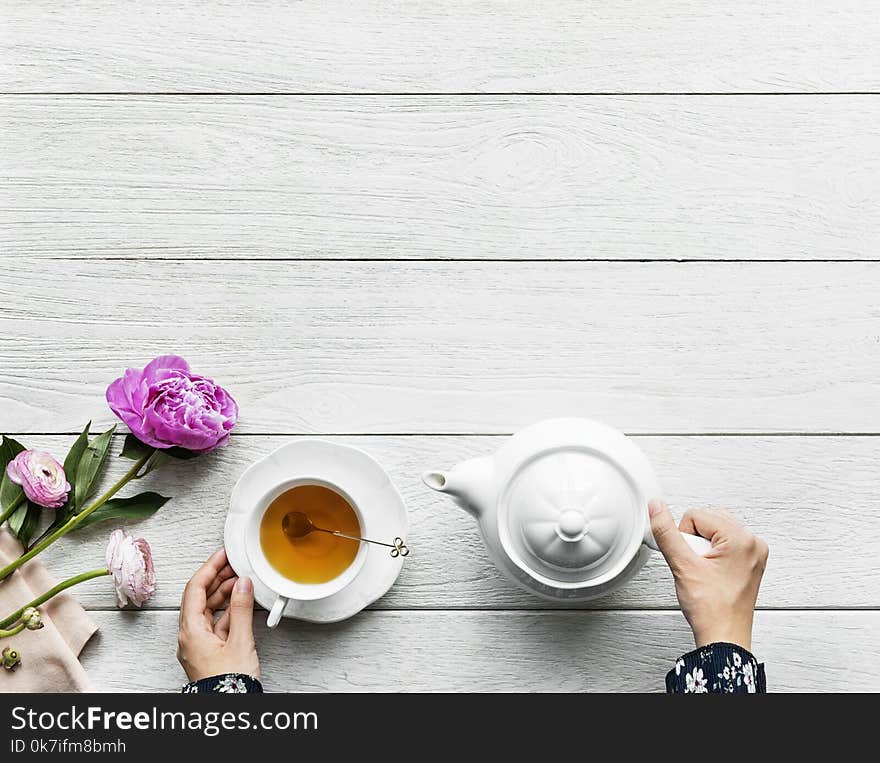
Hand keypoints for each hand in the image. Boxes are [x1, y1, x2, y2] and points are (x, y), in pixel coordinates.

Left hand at [177, 548, 259, 680]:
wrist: (228, 708)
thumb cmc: (228, 684)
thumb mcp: (239, 642)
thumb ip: (241, 609)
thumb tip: (242, 584)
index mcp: (190, 632)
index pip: (194, 589)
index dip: (209, 568)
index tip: (222, 555)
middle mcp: (189, 637)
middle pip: (198, 597)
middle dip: (216, 578)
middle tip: (233, 564)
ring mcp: (198, 645)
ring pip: (207, 610)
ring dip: (223, 593)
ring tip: (240, 581)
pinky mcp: (208, 652)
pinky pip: (215, 623)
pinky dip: (227, 610)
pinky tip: (241, 604)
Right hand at [648, 499, 768, 650]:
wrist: (723, 636)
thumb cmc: (711, 610)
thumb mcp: (682, 565)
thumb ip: (666, 531)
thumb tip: (657, 507)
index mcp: (742, 539)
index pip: (697, 515)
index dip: (684, 537)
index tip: (689, 559)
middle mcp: (753, 543)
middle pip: (708, 518)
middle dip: (694, 539)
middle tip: (696, 565)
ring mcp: (754, 553)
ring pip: (715, 529)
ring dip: (702, 546)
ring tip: (703, 570)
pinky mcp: (750, 561)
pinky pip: (725, 542)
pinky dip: (712, 553)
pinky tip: (709, 572)